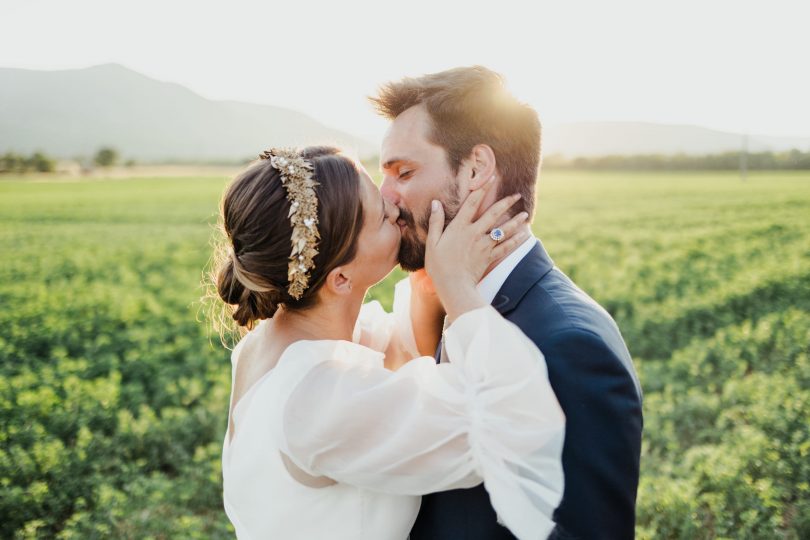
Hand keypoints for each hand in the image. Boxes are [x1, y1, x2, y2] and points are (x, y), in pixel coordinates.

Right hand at [425, 179, 530, 320]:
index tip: (491, 178)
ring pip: (503, 230)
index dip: (482, 189)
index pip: (472, 203)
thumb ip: (436, 222)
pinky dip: (516, 240)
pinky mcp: (489, 257)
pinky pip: (505, 247)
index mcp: (459, 227)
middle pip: (493, 213)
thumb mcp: (432, 242)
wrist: (453, 286)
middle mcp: (474, 233)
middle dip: (506, 203)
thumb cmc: (439, 265)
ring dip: (516, 221)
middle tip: (517, 195)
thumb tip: (436, 203)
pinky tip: (524, 235)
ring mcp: (484, 245)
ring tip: (525, 214)